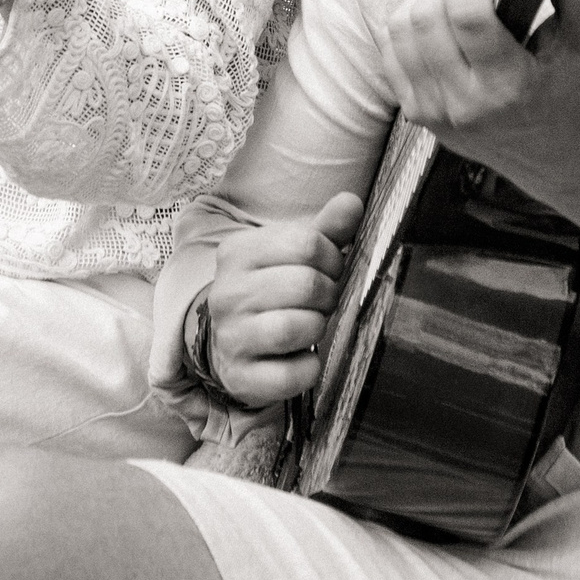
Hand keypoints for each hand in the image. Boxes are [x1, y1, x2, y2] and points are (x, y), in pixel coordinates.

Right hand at [203, 192, 364, 406]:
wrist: (229, 345)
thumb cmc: (271, 293)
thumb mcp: (292, 256)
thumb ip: (325, 230)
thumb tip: (352, 202)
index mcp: (237, 253)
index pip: (306, 243)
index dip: (332, 258)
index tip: (330, 270)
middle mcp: (227, 293)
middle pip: (305, 284)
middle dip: (329, 294)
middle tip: (325, 301)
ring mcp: (230, 337)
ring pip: (295, 327)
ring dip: (318, 327)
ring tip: (312, 325)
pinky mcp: (241, 377)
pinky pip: (292, 374)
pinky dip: (309, 367)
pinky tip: (303, 357)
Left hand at [378, 0, 579, 204]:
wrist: (572, 164)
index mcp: (510, 85)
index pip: (467, 14)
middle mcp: (466, 105)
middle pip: (424, 19)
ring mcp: (437, 115)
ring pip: (399, 34)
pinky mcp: (421, 118)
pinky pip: (392, 56)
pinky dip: (407, 28)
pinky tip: (436, 21)